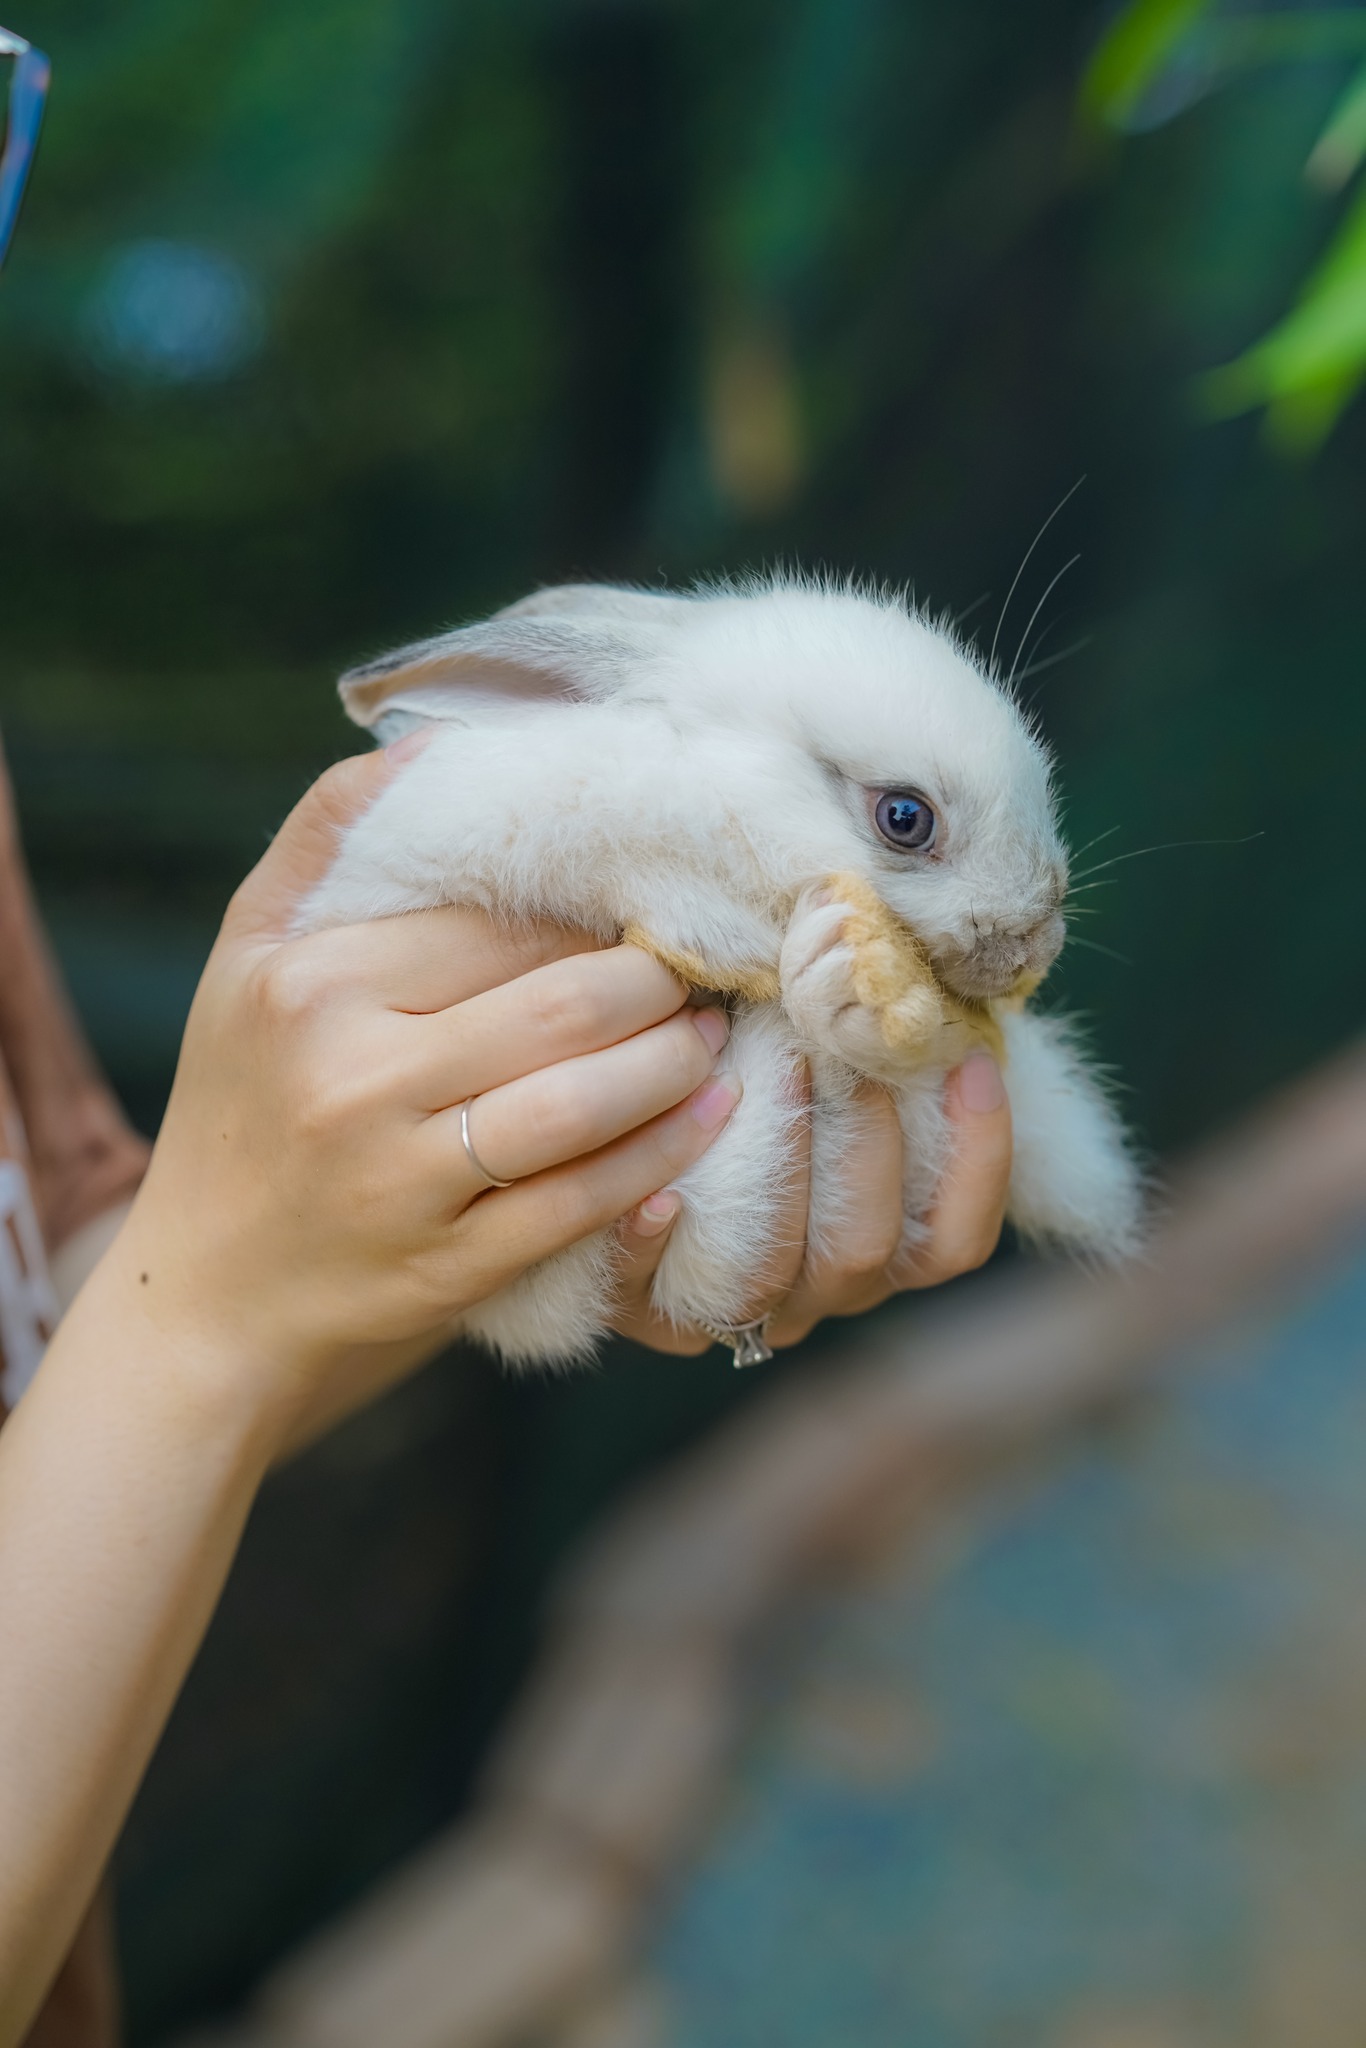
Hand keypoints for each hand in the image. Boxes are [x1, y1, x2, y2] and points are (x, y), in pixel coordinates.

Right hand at [102, 748, 739, 1450]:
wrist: (203, 1299)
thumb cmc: (245, 1104)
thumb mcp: (249, 958)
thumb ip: (328, 839)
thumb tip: (438, 743)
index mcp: (312, 983)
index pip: (502, 922)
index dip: (596, 911)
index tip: (647, 906)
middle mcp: (351, 1079)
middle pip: (559, 1006)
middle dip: (658, 982)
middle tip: (700, 969)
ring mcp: (400, 1183)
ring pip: (581, 1103)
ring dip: (673, 1064)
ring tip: (708, 1036)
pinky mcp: (447, 1271)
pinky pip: (582, 1202)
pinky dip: (661, 1158)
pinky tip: (706, 1119)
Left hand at [610, 1051, 1011, 1352]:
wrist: (611, 1098)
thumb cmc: (744, 1052)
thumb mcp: (822, 1041)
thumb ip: (877, 1033)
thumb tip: (933, 974)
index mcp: (879, 1247)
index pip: (954, 1240)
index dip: (978, 1157)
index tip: (971, 1060)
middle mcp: (816, 1289)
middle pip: (864, 1251)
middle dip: (866, 1143)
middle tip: (847, 1043)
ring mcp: (735, 1309)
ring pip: (774, 1272)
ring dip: (780, 1170)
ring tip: (774, 1066)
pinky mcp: (643, 1308)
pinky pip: (654, 1294)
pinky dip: (657, 1244)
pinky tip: (660, 1191)